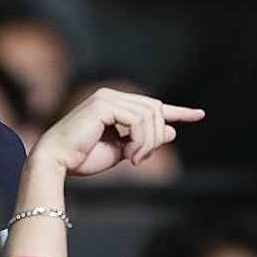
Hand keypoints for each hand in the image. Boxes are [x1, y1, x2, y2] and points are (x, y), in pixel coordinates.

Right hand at [33, 88, 204, 176]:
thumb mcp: (121, 150)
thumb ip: (144, 140)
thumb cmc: (81, 158)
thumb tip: (172, 132)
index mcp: (113, 104)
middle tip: (141, 158)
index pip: (151, 105)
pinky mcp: (103, 105)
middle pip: (156, 110)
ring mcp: (106, 98)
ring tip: (133, 158)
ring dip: (148, 142)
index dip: (178, 112)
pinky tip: (130, 155)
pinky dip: (140, 141)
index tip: (199, 115)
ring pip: (151, 116)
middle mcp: (110, 95)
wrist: (56, 161)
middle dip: (157, 137)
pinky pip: (139, 120)